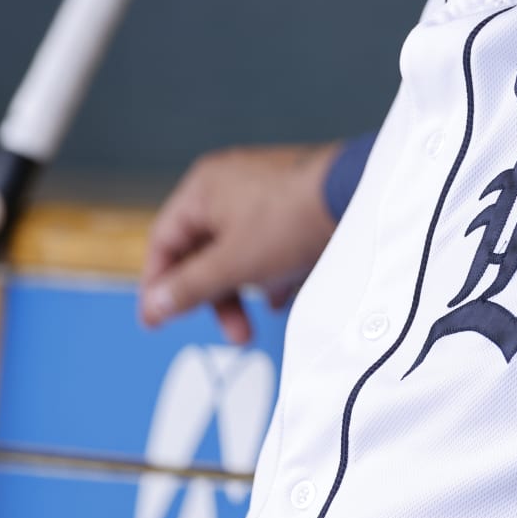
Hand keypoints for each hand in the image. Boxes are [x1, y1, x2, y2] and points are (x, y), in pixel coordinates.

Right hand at [138, 143, 339, 343]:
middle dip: (218, 296)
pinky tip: (288, 293)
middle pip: (205, 251)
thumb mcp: (233, 264)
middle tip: (236, 333)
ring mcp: (266, 190)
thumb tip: (155, 306)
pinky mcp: (297, 201)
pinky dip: (275, 270)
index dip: (159, 285)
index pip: (165, 241)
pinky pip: (273, 241)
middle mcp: (230, 184)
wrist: (361, 193)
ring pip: (241, 249)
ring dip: (249, 286)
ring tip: (270, 309)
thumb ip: (189, 287)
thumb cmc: (293, 219)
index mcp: (204, 188)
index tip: (157, 322)